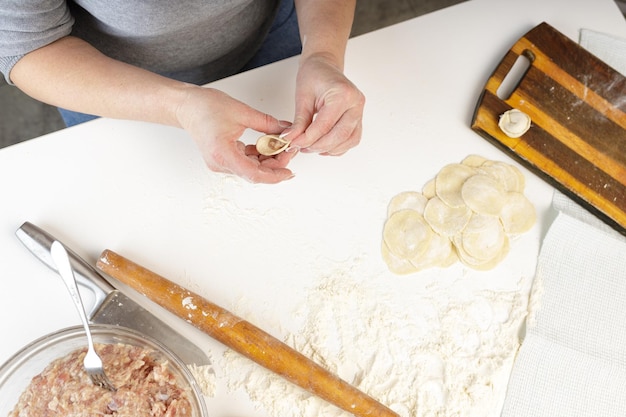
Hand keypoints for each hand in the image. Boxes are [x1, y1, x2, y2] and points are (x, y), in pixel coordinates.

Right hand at [176, 86, 296, 183]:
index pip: (254, 174)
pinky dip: (259, 155)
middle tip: (289, 150)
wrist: (186, 106)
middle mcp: (220, 163)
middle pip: (255, 172)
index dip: (274, 176)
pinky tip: (268, 146)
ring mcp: (221, 162)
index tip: (289, 172)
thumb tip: (286, 131)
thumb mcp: (242, 112)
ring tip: (281, 146)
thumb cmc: (204, 107)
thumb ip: (267, 124)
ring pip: (251, 168)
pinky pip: (245, 161)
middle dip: (275, 164)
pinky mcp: (223, 158)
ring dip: (268, 159)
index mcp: (223, 154)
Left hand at [286, 53, 364, 154]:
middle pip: (339, 135)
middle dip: (318, 146)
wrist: (324, 67)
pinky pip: (351, 140)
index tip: (294, 143)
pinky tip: (323, 146)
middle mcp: (355, 104)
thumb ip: (299, 121)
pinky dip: (338, 147)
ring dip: (328, 148)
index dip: (308, 138)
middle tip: (301, 147)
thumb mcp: (302, 97)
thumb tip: (291, 139)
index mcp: (342, 94)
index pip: (325, 125)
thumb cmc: (315, 75)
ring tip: (311, 146)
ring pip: (348, 141)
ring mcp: (359, 112)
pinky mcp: (358, 120)